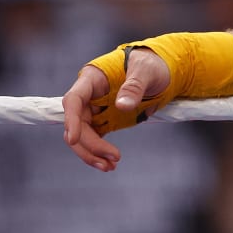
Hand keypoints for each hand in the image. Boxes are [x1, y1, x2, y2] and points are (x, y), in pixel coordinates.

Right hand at [61, 46, 172, 170]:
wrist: (161, 71)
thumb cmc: (151, 65)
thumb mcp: (147, 71)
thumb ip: (135, 86)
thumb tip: (122, 105)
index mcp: (92, 79)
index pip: (74, 100)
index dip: (71, 120)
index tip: (72, 139)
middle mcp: (89, 96)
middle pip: (78, 123)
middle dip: (89, 144)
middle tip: (111, 159)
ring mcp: (96, 110)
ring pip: (84, 135)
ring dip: (92, 153)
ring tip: (110, 167)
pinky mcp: (105, 120)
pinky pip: (96, 138)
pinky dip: (100, 152)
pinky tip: (110, 164)